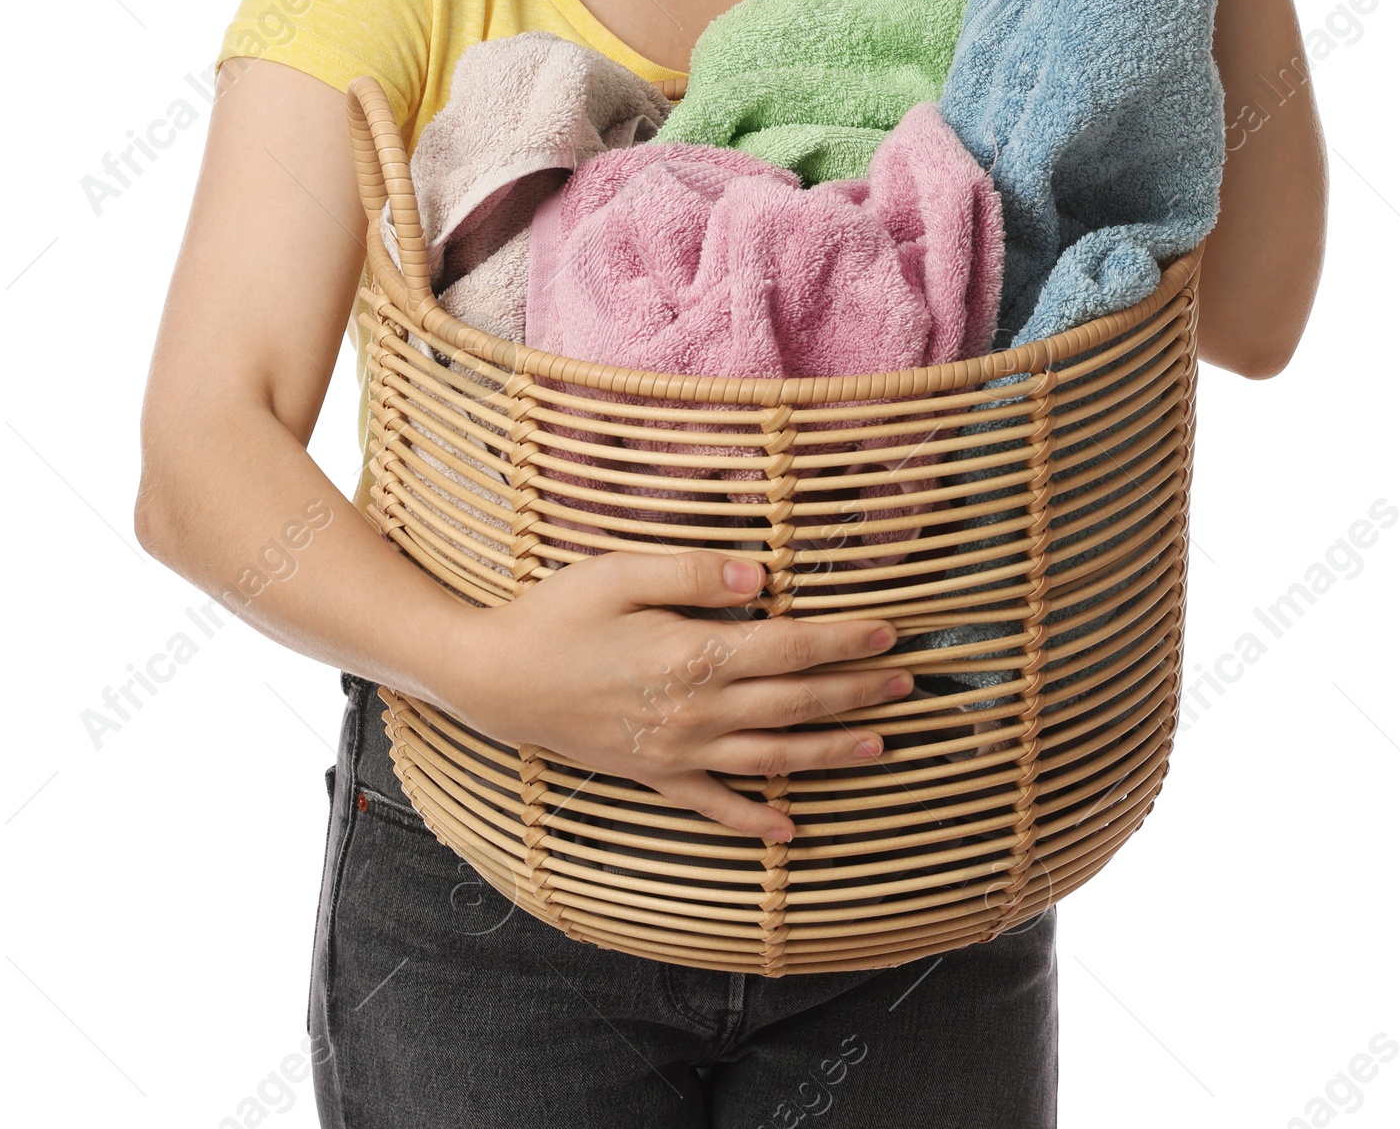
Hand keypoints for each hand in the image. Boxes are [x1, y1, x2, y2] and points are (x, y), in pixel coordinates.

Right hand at [445, 551, 911, 840]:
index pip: (790, 647)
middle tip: (904, 682)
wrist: (495, 679)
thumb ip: (693, 571)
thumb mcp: (619, 572)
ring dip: (830, 751)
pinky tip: (791, 828)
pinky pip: (716, 805)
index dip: (844, 641)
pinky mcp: (654, 776)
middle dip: (855, 691)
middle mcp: (696, 711)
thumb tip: (762, 577)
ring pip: (773, 756)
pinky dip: (756, 819)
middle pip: (794, 702)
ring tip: (879, 743)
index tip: (888, 633)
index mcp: (693, 653)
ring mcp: (677, 752)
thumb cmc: (556, 614)